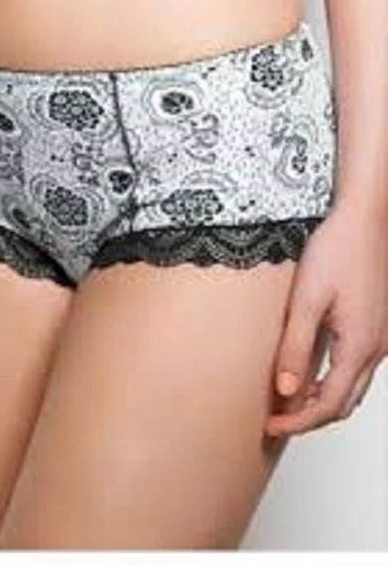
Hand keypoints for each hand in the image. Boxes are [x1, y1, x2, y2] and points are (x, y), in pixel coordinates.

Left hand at [265, 203, 387, 436]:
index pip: (329, 404)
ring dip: (322, 400)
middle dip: (310, 417)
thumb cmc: (338, 251)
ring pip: (352, 387)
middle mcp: (376, 349)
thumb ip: (295, 347)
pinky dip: (332, 381)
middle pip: (344, 402)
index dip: (298, 422)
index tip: (271, 427)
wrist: (364, 220)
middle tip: (276, 419)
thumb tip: (285, 390)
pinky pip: (355, 368)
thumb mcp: (306, 300)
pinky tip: (310, 372)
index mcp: (359, 346)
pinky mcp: (375, 327)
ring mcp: (379, 338)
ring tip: (288, 400)